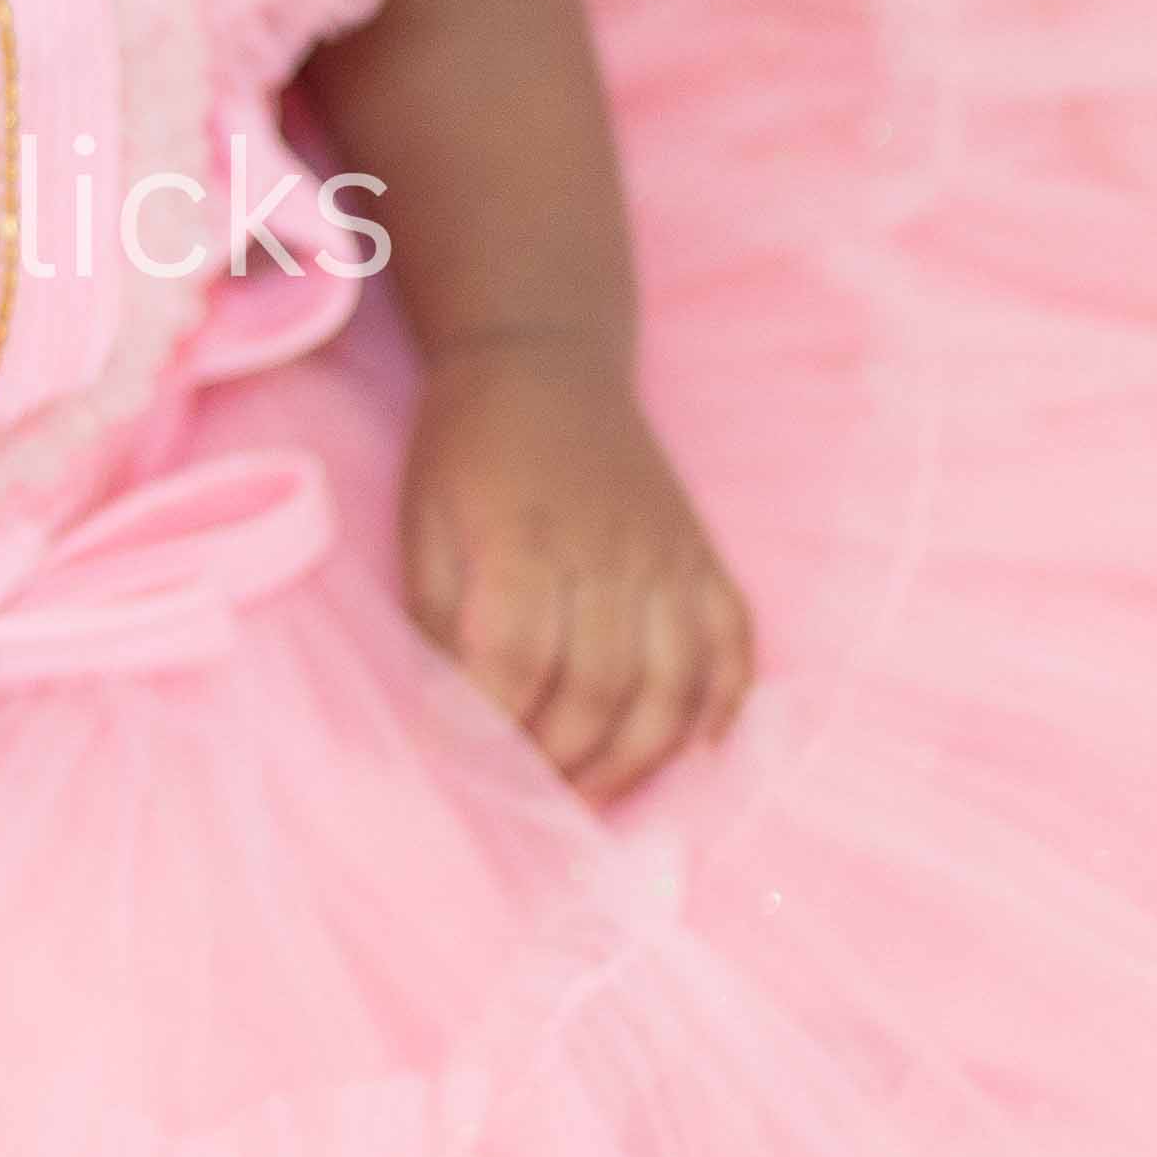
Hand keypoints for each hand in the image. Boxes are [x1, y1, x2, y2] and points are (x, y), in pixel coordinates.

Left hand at [397, 328, 756, 803]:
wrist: (544, 358)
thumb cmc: (467, 452)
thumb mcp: (422, 525)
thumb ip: (441, 622)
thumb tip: (453, 719)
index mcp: (523, 539)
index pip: (519, 661)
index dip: (493, 727)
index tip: (464, 760)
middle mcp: (607, 550)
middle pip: (601, 687)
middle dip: (562, 761)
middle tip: (528, 798)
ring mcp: (666, 553)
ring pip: (674, 682)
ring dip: (637, 757)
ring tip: (593, 795)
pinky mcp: (701, 553)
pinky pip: (734, 639)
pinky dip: (726, 703)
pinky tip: (698, 750)